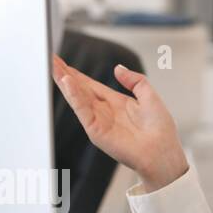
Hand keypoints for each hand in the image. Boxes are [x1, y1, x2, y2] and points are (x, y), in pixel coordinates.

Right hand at [51, 55, 187, 192]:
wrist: (162, 153)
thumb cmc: (160, 132)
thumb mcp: (150, 97)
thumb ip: (135, 80)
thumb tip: (118, 68)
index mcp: (115, 102)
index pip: (89, 84)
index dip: (76, 73)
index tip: (62, 61)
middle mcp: (104, 111)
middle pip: (79, 89)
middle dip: (64, 74)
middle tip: (50, 59)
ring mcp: (98, 121)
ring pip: (77, 97)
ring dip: (65, 82)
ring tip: (53, 67)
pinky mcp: (96, 131)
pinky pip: (82, 110)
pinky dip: (74, 96)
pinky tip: (67, 83)